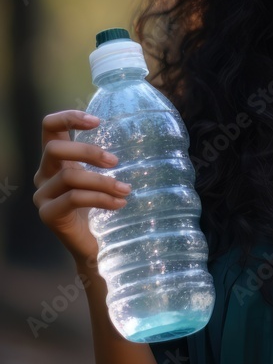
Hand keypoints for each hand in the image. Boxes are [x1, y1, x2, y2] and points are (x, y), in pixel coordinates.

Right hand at [33, 110, 130, 267]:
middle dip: (88, 151)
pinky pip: (74, 198)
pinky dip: (101, 198)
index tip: (97, 122)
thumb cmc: (101, 207)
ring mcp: (43, 195)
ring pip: (69, 175)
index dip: (68, 118)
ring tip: (126, 190)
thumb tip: (139, 138)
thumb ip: (104, 160)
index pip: (49, 127)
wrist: (94, 246)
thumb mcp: (100, 177)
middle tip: (116, 162)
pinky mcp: (48, 214)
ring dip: (102, 181)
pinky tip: (119, 203)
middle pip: (55, 148)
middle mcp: (43, 175)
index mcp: (55, 160)